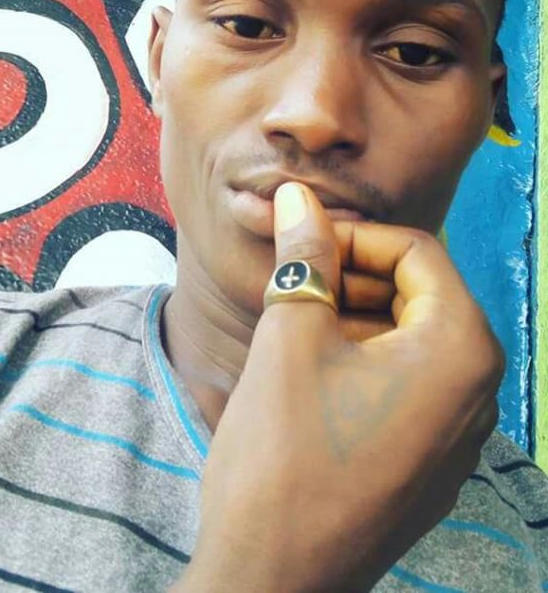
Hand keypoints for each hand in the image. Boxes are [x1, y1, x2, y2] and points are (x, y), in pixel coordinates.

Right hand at [175, 182, 503, 592]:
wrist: (271, 581)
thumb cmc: (283, 455)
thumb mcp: (291, 337)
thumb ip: (305, 256)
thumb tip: (301, 196)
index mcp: (460, 351)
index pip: (419, 253)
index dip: (355, 236)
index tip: (303, 245)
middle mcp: (477, 393)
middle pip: (420, 295)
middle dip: (355, 276)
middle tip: (295, 283)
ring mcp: (456, 437)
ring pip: (411, 341)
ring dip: (354, 318)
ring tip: (295, 326)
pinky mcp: (430, 466)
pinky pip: (408, 388)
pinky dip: (364, 362)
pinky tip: (310, 375)